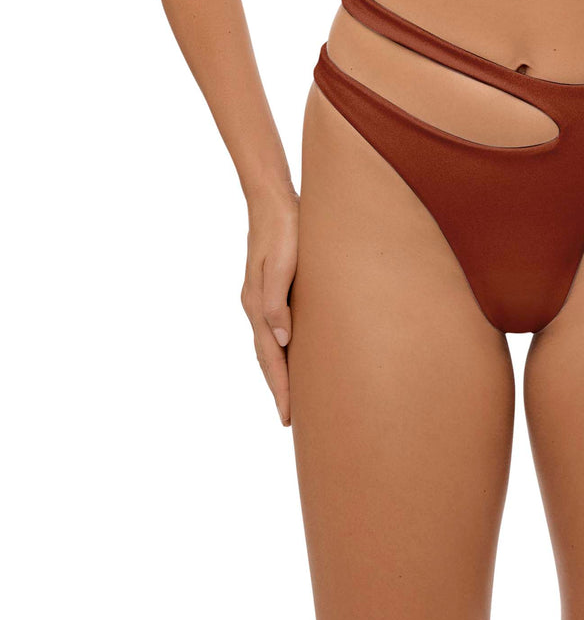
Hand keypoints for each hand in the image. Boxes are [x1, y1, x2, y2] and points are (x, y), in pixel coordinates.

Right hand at [240, 188, 299, 425]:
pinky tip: (291, 352)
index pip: (270, 357)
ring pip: (269, 344)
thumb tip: (281, 341)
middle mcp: (256, 306)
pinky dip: (281, 349)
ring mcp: (260, 297)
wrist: (272, 199)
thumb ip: (278, 302)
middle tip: (290, 420)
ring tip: (291, 394)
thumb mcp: (283, 263)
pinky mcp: (270, 287)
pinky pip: (274, 328)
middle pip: (267, 357)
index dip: (280, 388)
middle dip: (278, 388)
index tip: (288, 418)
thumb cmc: (284, 228)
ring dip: (279, 371)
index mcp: (257, 304)